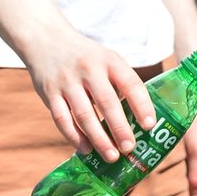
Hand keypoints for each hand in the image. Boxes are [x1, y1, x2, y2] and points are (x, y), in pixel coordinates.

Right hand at [26, 25, 158, 162]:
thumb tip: (138, 121)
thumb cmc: (86, 57)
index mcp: (109, 60)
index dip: (141, 105)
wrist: (47, 39)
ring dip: (99, 138)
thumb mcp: (106, 59)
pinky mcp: (49, 93)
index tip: (149, 125)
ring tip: (112, 156)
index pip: (130, 83)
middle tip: (130, 148)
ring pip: (84, 114)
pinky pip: (62, 118)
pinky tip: (86, 150)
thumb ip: (119, 84)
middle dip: (119, 127)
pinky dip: (74, 137)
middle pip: (107, 101)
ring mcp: (67, 81)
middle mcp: (89, 68)